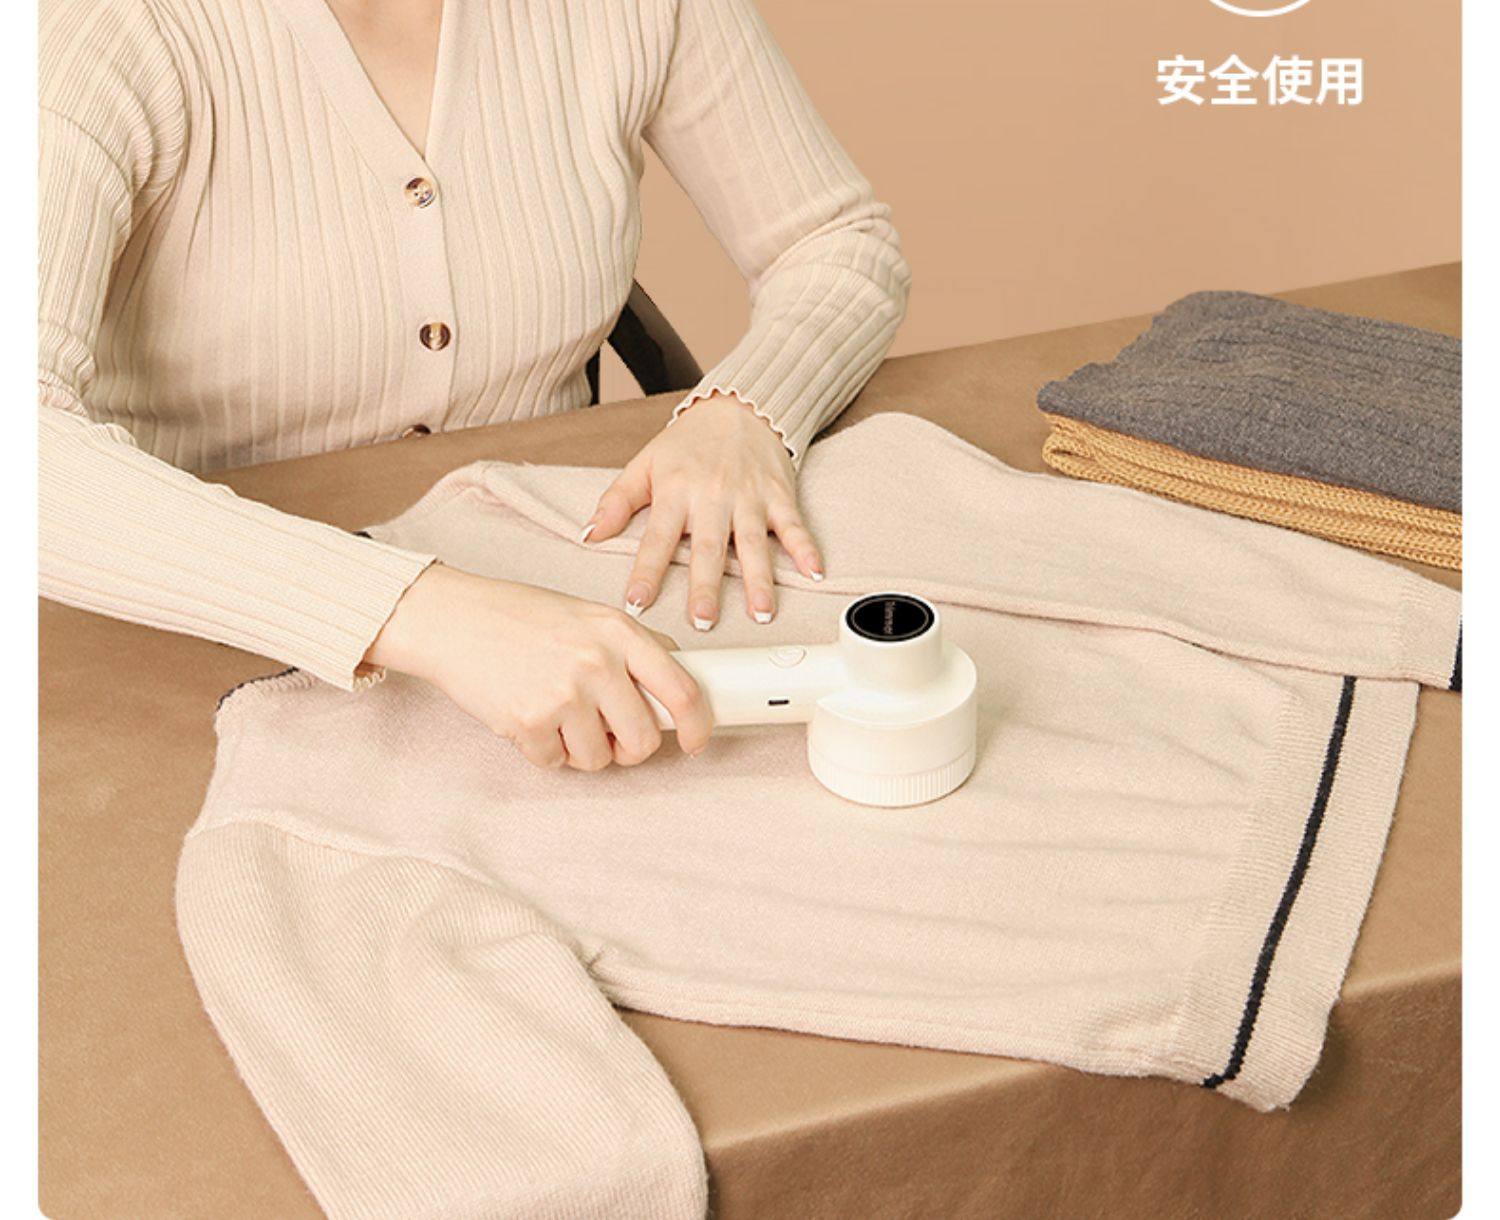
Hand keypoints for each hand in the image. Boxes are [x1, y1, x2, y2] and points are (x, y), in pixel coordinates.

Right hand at [366, 566, 713, 769]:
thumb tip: (678, 677)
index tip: (695, 742)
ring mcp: (563, 695)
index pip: (681, 689)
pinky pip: (556, 763)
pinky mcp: (529, 723)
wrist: (452, 619)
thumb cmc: (520, 616)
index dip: (697, 725)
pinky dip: (544, 750)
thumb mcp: (587, 614)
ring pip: (599, 759)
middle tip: (609, 734)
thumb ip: (632, 644)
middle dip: (629, 747)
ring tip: (558, 715)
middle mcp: (597, 663)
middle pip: (644, 740)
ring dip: (582, 749)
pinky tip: (529, 716)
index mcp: (618, 632)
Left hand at [581, 393, 822, 630]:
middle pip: (707, 548)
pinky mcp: (779, 495)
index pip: (656, 538)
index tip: (637, 602)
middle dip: (706, 586)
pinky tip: (813, 572)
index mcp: (675, 491)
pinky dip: (805, 548)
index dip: (646, 571)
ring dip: (759, 579)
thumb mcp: (644, 464)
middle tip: (704, 620)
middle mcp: (712, 496)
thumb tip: (590, 534)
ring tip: (760, 612)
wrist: (738, 407)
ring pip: (752, 543)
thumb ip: (616, 501)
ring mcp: (749, 497)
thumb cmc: (688, 443)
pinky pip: (793, 525)